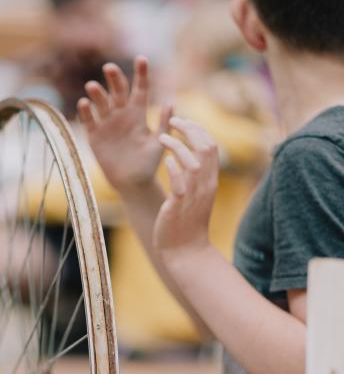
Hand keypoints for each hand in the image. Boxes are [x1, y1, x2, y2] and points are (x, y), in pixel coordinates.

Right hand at [78, 57, 171, 195]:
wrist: (133, 183)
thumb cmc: (149, 164)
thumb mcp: (159, 143)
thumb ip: (165, 123)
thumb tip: (172, 102)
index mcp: (138, 114)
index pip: (140, 89)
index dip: (141, 74)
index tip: (142, 59)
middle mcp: (121, 115)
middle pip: (117, 91)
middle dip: (114, 78)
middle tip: (109, 68)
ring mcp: (107, 124)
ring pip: (101, 103)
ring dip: (97, 93)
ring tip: (92, 86)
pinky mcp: (95, 136)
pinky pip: (89, 121)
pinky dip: (86, 112)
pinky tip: (84, 104)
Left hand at [154, 117, 218, 258]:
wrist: (185, 252)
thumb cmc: (186, 223)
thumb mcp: (194, 195)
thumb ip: (194, 176)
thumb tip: (189, 156)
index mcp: (210, 180)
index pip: (211, 145)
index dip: (198, 129)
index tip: (182, 121)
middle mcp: (205, 185)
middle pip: (206, 148)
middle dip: (190, 129)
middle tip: (173, 121)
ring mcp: (193, 196)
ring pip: (193, 162)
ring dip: (178, 146)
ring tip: (162, 138)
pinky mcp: (178, 207)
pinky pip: (179, 184)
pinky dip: (174, 169)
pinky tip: (165, 162)